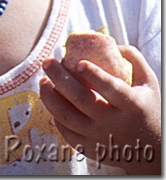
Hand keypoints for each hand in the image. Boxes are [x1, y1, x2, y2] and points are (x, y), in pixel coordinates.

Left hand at [39, 46, 160, 173]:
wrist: (151, 151)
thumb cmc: (147, 108)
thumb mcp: (148, 82)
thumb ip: (133, 59)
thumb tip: (110, 43)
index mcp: (132, 105)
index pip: (111, 89)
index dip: (94, 75)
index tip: (78, 62)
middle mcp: (114, 123)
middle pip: (81, 100)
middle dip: (59, 78)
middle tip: (47, 61)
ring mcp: (100, 137)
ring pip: (67, 117)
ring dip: (50, 97)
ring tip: (43, 80)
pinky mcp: (90, 149)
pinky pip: (66, 133)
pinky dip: (55, 115)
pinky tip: (51, 100)